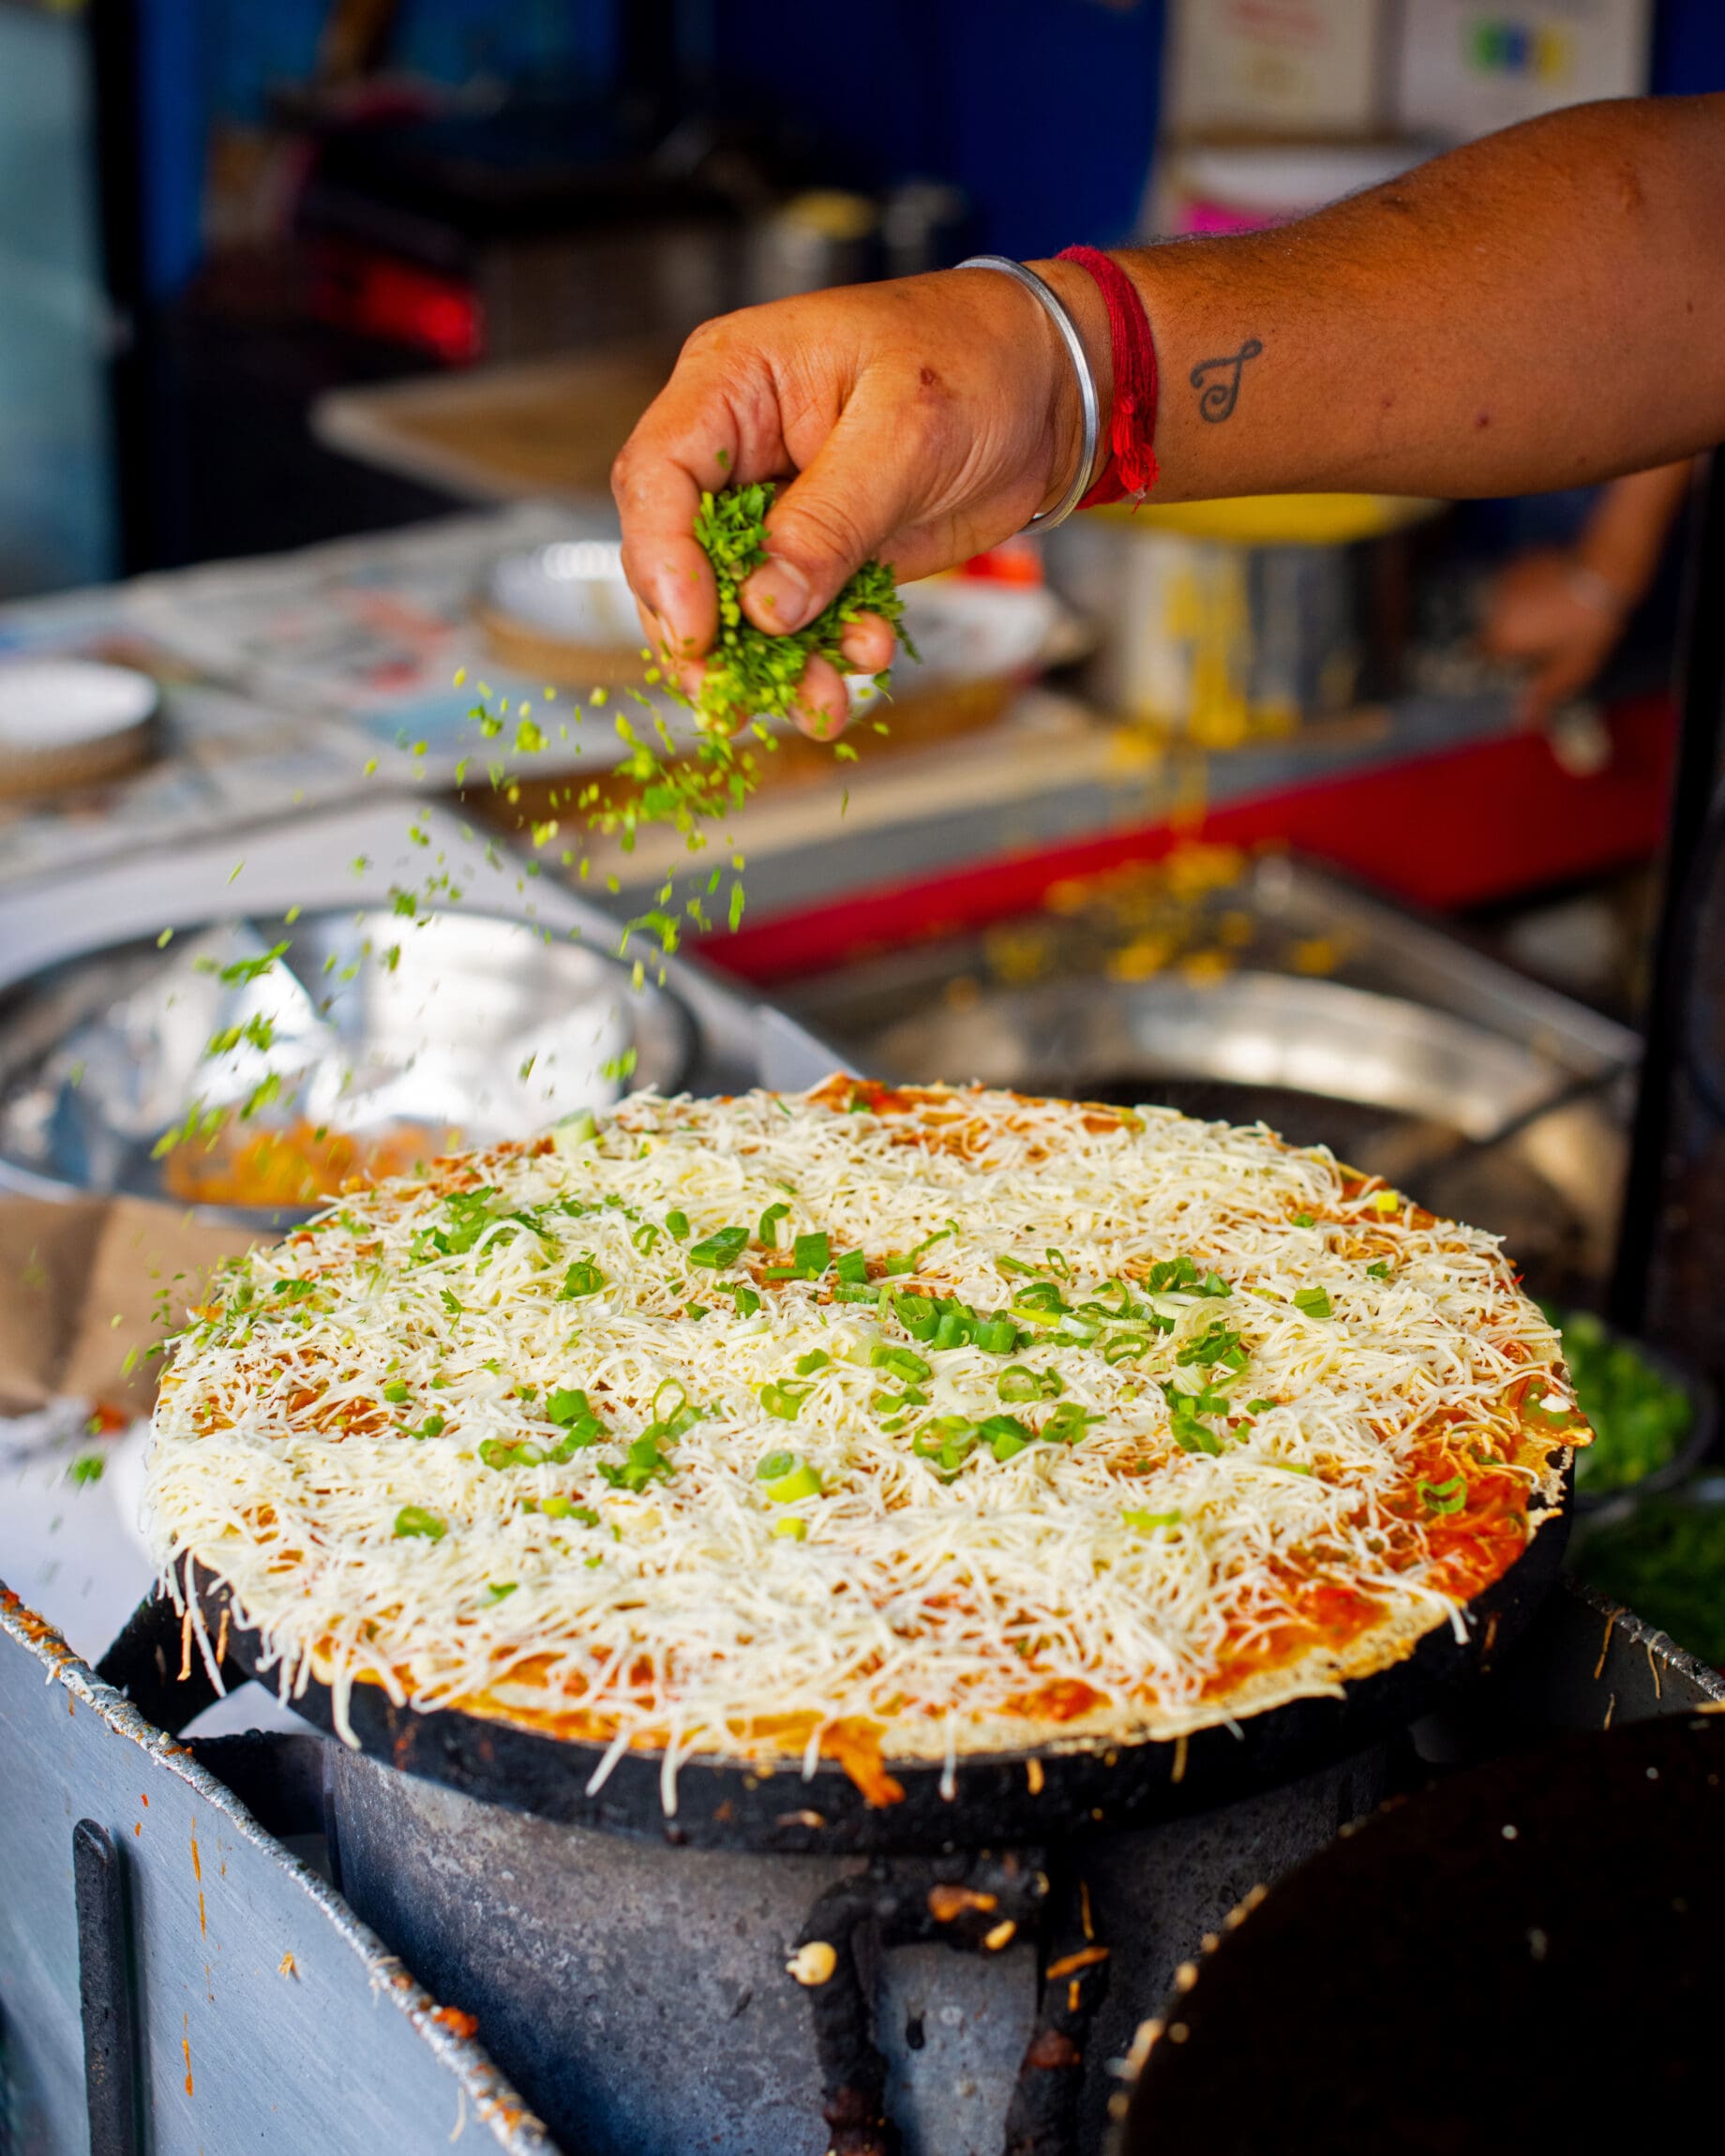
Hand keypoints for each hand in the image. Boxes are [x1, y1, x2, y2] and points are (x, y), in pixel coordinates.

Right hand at [611, 266, 1100, 736]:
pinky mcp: (824, 556)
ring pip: (739, 603)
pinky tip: (865, 663)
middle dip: (704, 634)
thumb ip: (830, 520)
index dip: (662, 560)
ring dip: (771, 663)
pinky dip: (825, 655)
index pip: (658, 475)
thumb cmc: (976, 358)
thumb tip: (765, 608)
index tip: (696, 630)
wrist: (1051, 388)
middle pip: (677, 554)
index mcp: (733, 383)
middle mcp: (741, 450)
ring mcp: (779, 510)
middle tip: (728, 697)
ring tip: (819, 703)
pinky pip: (802, 620)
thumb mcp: (905, 431)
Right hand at [1478, 548, 1627, 725]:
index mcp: (1502, 639)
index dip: (1503, 659)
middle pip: (1493, 629)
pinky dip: (1527, 588)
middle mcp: (1494, 611)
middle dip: (1513, 634)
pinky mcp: (1519, 562)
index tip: (1524, 657)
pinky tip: (1552, 589)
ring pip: (1503, 604)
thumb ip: (1542, 695)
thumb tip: (1522, 721)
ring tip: (1552, 610)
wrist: (1604, 573)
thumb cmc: (1587, 626)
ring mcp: (1505, 583)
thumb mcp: (1570, 668)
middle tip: (1548, 635)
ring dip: (1518, 610)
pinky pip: (1515, 582)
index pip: (1483, 656)